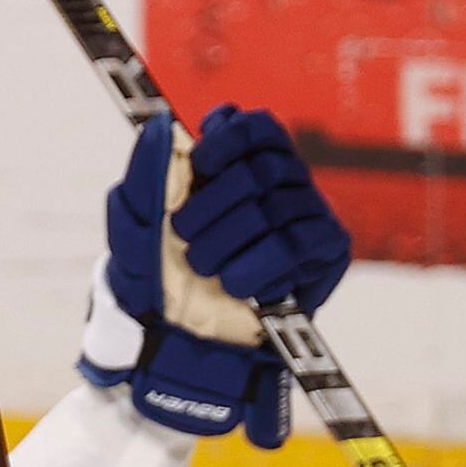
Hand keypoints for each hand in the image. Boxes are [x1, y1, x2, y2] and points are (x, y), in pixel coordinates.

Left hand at [86, 104, 350, 446]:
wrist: (177, 344)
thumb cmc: (158, 279)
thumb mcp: (138, 227)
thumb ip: (146, 174)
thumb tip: (160, 123)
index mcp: (245, 164)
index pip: (254, 127)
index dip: (228, 141)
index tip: (199, 169)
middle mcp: (283, 181)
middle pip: (261, 168)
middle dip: (214, 207)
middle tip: (187, 240)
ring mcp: (309, 213)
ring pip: (275, 208)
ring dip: (227, 244)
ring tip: (205, 270)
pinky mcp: (327, 249)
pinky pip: (297, 245)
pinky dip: (259, 267)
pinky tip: (237, 286)